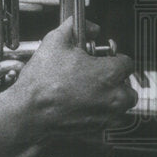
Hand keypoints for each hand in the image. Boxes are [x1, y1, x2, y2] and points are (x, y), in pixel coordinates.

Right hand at [3, 17, 136, 154]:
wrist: (28, 112)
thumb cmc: (41, 82)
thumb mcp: (54, 42)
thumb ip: (75, 28)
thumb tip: (89, 27)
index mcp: (110, 73)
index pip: (127, 62)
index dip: (113, 58)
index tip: (102, 59)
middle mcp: (115, 96)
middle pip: (128, 87)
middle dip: (115, 81)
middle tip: (95, 76)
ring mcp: (107, 115)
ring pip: (120, 106)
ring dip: (110, 98)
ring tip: (88, 92)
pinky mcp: (98, 130)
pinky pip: (107, 120)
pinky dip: (98, 114)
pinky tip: (80, 106)